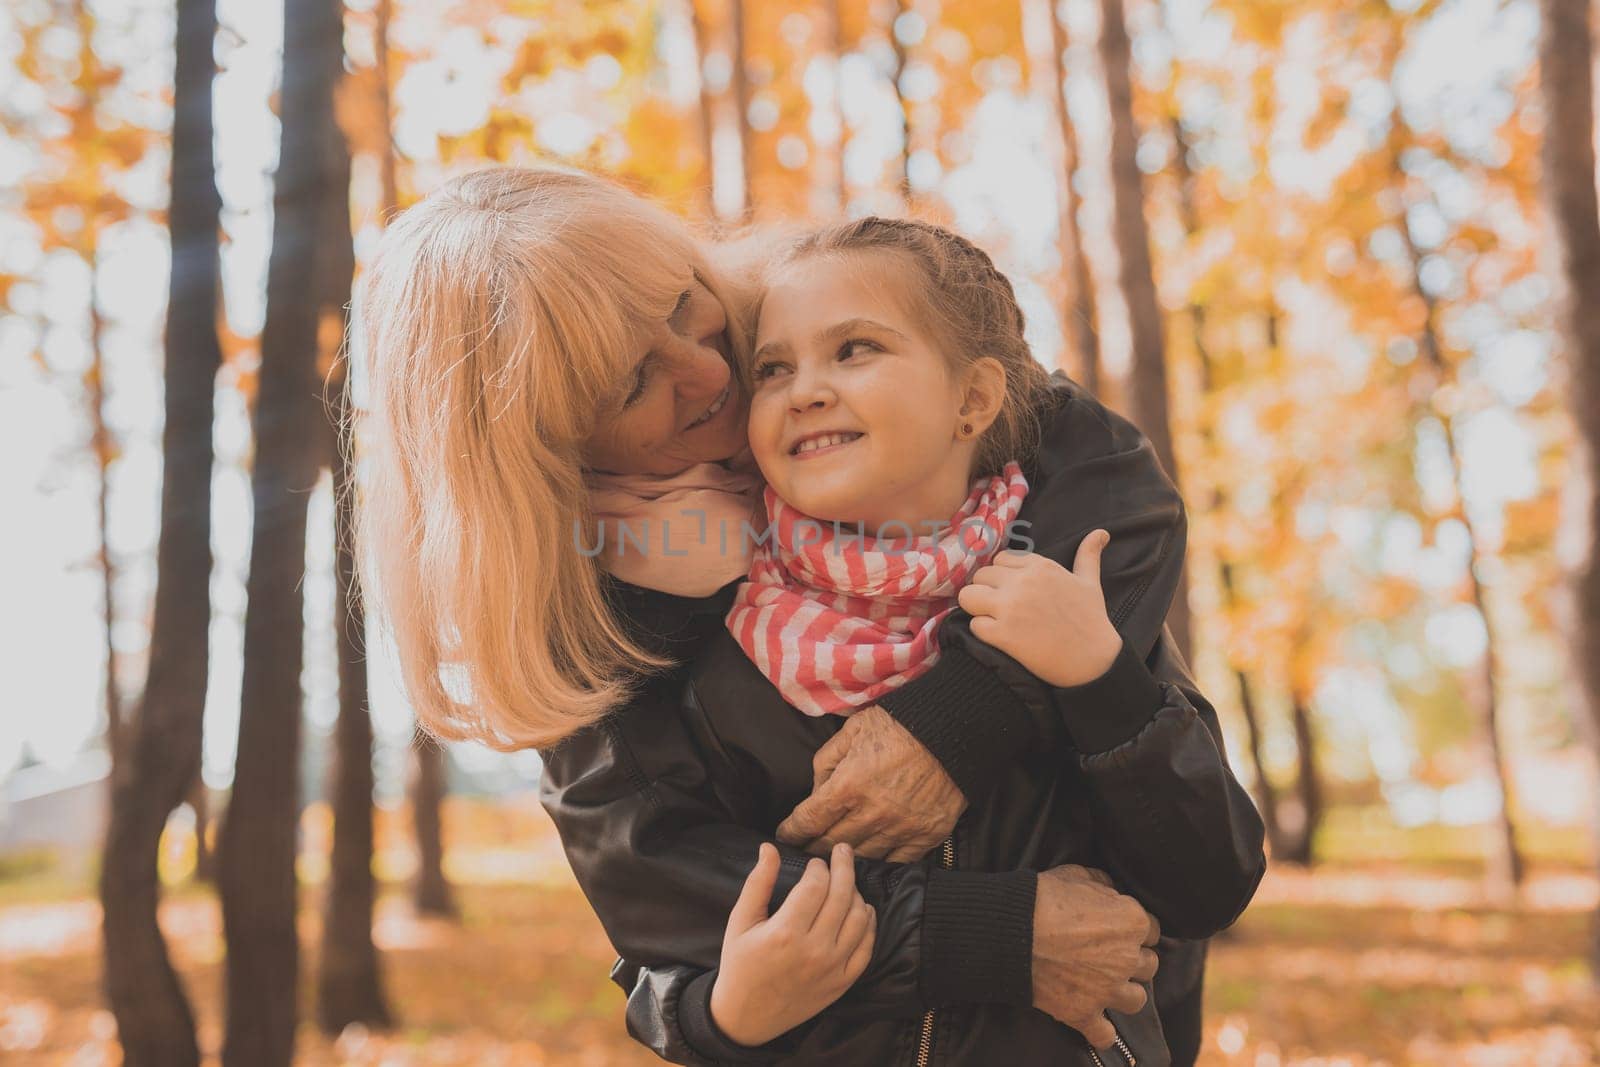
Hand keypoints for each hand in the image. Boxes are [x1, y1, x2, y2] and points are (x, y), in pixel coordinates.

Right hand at [710, 843, 876, 1046]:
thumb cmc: (739, 965)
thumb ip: (757, 882)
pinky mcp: (842, 983)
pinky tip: (863, 910)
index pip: (816, 886)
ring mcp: (832, 969)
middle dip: (845, 866)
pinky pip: (867, 948)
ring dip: (857, 893)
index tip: (815, 861)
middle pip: (842, 896)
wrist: (746, 1018)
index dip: (819, 866)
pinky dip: (869, 924)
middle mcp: (814, 950)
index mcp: (785, 933)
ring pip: (859, 919)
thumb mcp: (740, 922)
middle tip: (843, 850)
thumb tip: (769, 847)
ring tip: (848, 882)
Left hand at [776, 706, 965, 860]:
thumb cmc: (898, 725)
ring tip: (832, 860)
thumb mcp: (851, 732)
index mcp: (849, 785)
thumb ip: (826, 763)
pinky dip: (879, 862)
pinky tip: (869, 861)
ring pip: (861, 856)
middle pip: (831, 843)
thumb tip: (816, 792)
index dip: (791, 832)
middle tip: (803, 852)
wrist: (951, 729)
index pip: (809, 820)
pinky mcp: (925, 835)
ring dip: (843, 859)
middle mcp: (872, 813)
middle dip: (812, 849)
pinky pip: (895, 861)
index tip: (784, 836)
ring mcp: (900, 827)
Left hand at [956, 531, 1122, 687]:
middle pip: (981, 576)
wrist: (1094, 660)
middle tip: (1002, 609)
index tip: (1013, 591)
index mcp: (1040, 567)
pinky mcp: (1003, 634)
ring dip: (977, 608)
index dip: (1002, 576)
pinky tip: (999, 637)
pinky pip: (974, 625)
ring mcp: (1011, 608)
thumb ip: (1088, 555)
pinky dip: (983, 632)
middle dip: (987, 591)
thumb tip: (1101, 532)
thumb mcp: (1090, 582)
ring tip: (993, 619)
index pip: (1000, 559)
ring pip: (968, 596)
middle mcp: (1022, 582)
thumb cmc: (1091, 621)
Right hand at [1031, 865, 1159, 1048]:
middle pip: (1148, 965)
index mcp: (1132, 922)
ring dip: (1124, 992)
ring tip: (1106, 985)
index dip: (1134, 927)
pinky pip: (1104, 1035)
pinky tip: (1096, 1023)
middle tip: (1109, 953)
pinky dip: (1101, 1032)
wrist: (1011, 930)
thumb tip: (1111, 892)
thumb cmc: (1044, 897)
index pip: (1152, 929)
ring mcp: (1107, 990)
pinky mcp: (1084, 1013)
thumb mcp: (1077, 875)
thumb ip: (1103, 885)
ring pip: (1136, 999)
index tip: (1118, 927)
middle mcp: (1128, 959)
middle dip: (1132, 959)